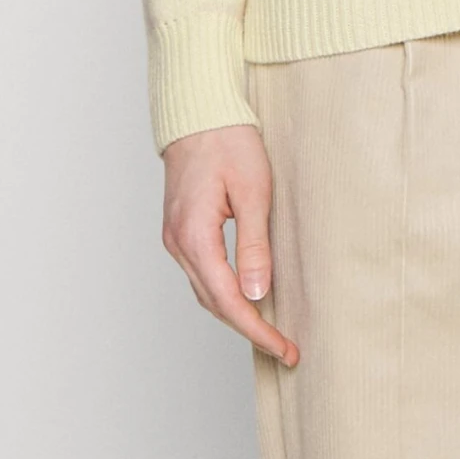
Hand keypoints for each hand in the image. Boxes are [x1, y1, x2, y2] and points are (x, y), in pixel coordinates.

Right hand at [160, 124, 299, 365]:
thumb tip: (257, 294)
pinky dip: (223, 291)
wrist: (200, 110)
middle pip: (213, 302)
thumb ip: (254, 245)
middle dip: (249, 328)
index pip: (227, 300)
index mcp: (195, 236)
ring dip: (235, 313)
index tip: (284, 348)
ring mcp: (175, 237)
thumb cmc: (229, 141)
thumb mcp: (252, 191)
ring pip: (205, 291)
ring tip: (269, 328)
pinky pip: (201, 273)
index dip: (257, 329)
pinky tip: (244, 294)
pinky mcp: (180, 229)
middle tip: (283, 346)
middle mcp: (178, 243)